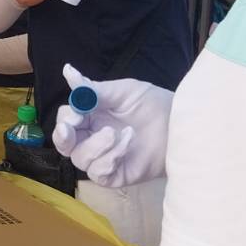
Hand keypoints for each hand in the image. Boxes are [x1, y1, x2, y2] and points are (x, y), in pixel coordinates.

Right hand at [51, 64, 174, 187]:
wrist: (181, 124)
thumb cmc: (153, 105)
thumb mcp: (122, 92)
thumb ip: (92, 89)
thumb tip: (67, 70)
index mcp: (89, 118)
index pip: (65, 121)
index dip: (65, 119)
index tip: (75, 114)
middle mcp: (91, 139)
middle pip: (64, 144)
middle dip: (64, 138)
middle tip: (70, 130)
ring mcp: (103, 158)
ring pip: (80, 159)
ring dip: (95, 145)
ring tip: (117, 133)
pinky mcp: (116, 175)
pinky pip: (99, 173)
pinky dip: (109, 158)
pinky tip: (127, 144)